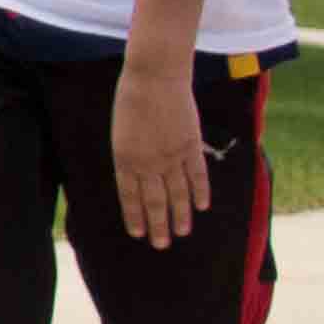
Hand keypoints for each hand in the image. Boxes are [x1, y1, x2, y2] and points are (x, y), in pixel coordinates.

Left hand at [113, 65, 207, 249]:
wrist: (154, 78)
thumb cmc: (132, 100)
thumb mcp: (121, 131)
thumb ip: (130, 155)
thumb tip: (138, 175)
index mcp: (124, 159)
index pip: (129, 196)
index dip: (134, 216)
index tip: (137, 233)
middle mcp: (147, 162)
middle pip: (154, 201)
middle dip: (157, 225)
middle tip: (161, 245)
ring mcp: (170, 155)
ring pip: (177, 193)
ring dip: (180, 215)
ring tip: (182, 233)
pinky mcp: (190, 145)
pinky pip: (197, 175)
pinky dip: (200, 192)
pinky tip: (201, 207)